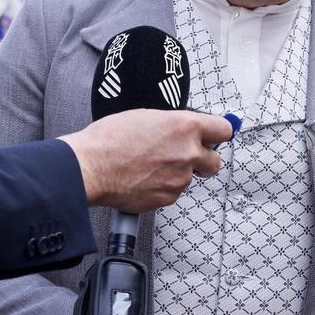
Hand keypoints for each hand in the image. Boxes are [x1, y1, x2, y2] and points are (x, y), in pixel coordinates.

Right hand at [61, 109, 231, 211]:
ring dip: (177, 173)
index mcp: (186, 127)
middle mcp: (188, 153)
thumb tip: (186, 130)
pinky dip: (162, 187)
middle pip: (215, 161)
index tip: (216, 136)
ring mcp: (180, 178)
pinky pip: (173, 192)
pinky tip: (144, 178)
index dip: (218, 134)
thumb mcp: (147, 117)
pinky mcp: (168, 197)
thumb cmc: (110, 139)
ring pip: (190, 178)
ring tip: (150, 166)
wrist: (91, 167)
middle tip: (185, 156)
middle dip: (203, 160)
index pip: (224, 130)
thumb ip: (174, 125)